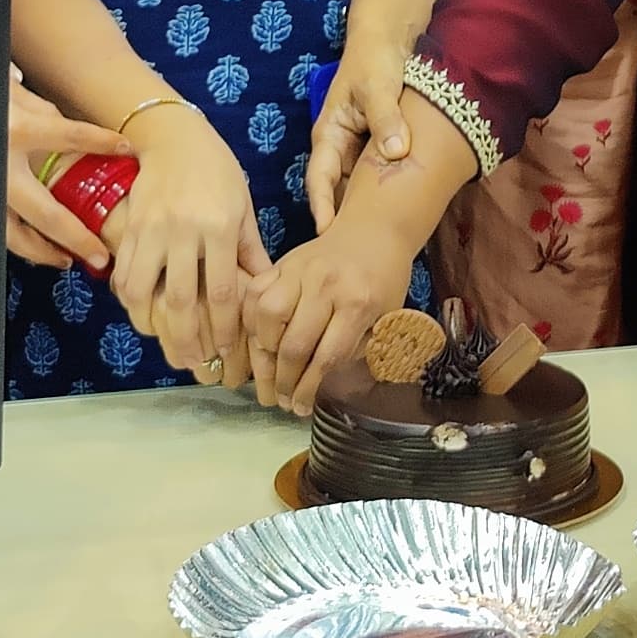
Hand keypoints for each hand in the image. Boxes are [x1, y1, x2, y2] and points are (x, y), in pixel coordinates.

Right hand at [3, 70, 127, 272]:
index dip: (100, 142)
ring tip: (67, 259)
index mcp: (15, 130)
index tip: (124, 148)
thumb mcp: (7, 90)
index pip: (69, 136)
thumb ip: (38, 110)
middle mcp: (0, 166)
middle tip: (100, 256)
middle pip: (46, 213)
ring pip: (15, 235)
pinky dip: (18, 243)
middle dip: (76, 238)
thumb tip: (65, 129)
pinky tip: (35, 248)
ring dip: (44, 252)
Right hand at [96, 106, 269, 382]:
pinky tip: (142, 316)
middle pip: (182, 300)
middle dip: (188, 341)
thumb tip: (264, 291)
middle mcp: (184, 231)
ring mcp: (152, 230)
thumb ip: (250, 250)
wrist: (173, 137)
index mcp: (220, 226)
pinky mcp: (130, 228)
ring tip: (165, 347)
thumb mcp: (242, 206)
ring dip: (153, 327)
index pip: (223, 290)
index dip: (225, 329)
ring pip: (145, 292)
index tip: (227, 354)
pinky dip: (130, 301)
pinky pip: (124, 273)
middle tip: (195, 366)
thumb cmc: (217, 171)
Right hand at [243, 209, 424, 415]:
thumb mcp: (386, 317)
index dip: (309, 390)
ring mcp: (300, 270)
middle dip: (284, 381)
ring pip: (267, 316)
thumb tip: (320, 379)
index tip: (300, 409)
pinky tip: (257, 338)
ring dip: (264, 349)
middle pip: (294, 344)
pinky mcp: (283, 262)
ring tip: (270, 368)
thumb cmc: (384, 278)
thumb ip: (356, 349)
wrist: (374, 228)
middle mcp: (326, 286)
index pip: (326, 357)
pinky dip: (250, 319)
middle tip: (282, 399)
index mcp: (358, 303)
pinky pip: (255, 293)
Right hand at [306, 26, 417, 229]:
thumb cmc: (374, 60)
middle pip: (337, 192)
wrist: (387, 39)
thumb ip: (385, 118)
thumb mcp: (377, 86)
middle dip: (343, 222)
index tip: (328, 236)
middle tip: (354, 256)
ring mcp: (359, 151)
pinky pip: (379, 177)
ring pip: (358, 188)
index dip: (322, 209)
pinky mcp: (378, 149)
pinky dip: (386, 193)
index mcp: (328, 136)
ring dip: (365, 211)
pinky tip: (401, 214)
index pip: (318, 180)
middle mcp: (340, 149)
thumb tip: (394, 152)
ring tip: (378, 244)